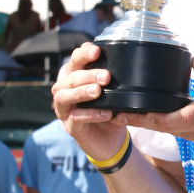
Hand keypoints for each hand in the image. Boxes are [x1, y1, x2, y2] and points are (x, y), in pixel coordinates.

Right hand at [51, 42, 126, 158]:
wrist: (111, 141)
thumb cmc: (111, 111)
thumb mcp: (115, 94)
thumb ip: (115, 81)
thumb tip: (130, 63)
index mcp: (76, 78)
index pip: (75, 61)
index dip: (83, 54)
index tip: (96, 51)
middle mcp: (65, 91)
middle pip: (70, 77)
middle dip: (87, 75)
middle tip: (106, 76)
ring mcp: (64, 110)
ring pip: (63, 96)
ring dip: (80, 92)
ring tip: (98, 91)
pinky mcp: (70, 127)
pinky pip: (75, 118)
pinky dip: (90, 114)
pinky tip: (106, 113)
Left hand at [122, 58, 193, 161]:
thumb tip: (193, 61)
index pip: (172, 118)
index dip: (146, 118)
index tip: (128, 112)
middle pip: (167, 128)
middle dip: (142, 122)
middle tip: (119, 117)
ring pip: (179, 134)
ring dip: (162, 125)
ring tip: (141, 116)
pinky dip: (183, 129)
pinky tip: (178, 121)